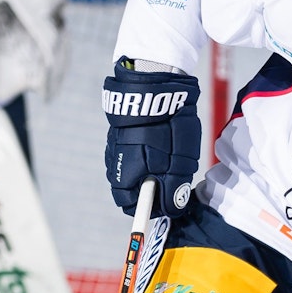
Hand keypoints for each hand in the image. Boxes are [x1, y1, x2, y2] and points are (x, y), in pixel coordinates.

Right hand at [102, 59, 200, 216]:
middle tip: (174, 176)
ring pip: (131, 170)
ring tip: (169, 154)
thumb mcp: (177, 161)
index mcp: (125, 176)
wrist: (153, 84)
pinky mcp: (119, 133)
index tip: (168, 203)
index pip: (131, 206)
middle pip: (131, 188)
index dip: (151, 208)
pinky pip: (131, 153)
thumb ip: (173, 188)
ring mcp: (114, 147)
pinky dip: (145, 154)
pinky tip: (159, 141)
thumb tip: (170, 209)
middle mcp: (114, 163)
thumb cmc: (168, 126)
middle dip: (153, 187)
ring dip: (149, 169)